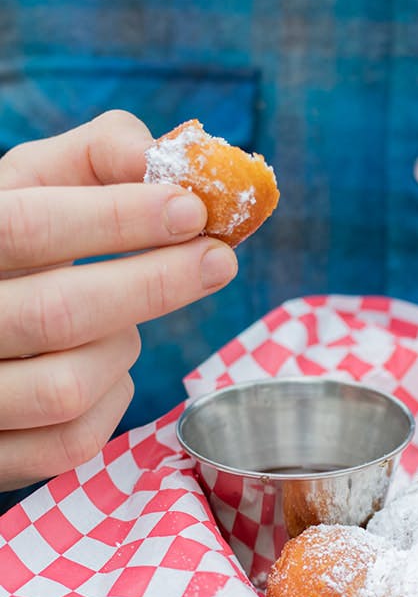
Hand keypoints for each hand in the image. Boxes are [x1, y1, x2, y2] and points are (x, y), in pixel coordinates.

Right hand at [0, 110, 238, 491]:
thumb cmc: (9, 251)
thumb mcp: (26, 191)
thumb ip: (91, 161)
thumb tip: (164, 156)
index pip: (30, 227)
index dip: (117, 218)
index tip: (192, 208)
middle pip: (60, 314)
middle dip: (154, 284)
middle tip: (219, 259)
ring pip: (70, 386)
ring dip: (122, 348)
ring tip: (126, 320)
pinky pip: (72, 440)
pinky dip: (110, 401)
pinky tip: (106, 369)